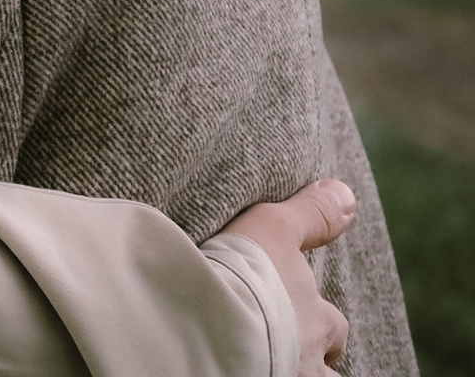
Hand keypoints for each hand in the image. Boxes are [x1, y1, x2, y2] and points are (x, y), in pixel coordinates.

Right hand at [219, 179, 355, 376]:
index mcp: (316, 319)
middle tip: (287, 344)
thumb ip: (309, 214)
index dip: (320, 318)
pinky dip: (253, 372)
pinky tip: (238, 366)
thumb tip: (347, 194)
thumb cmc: (243, 275)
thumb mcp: (274, 228)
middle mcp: (309, 357)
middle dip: (313, 354)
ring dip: (294, 369)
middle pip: (326, 362)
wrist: (206, 322)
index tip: (303, 312)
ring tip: (269, 361)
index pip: (333, 325)